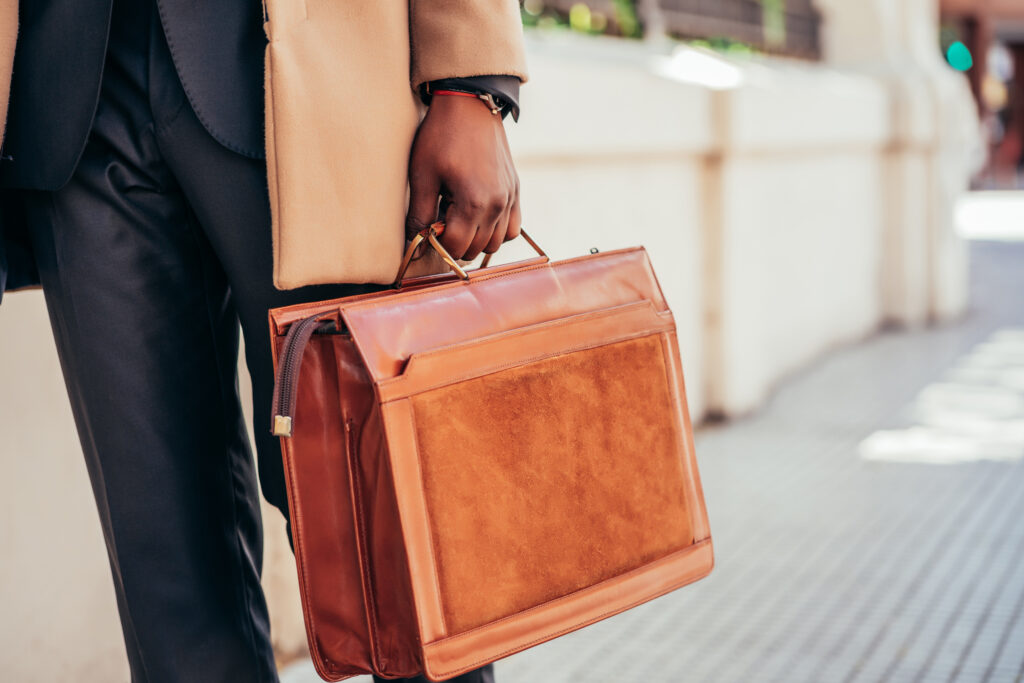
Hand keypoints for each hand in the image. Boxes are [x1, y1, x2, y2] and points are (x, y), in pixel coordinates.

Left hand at [406, 93, 521, 260]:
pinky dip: (496, 231)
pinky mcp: (515, 191)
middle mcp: (498, 205)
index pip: (455, 247)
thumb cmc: (441, 137)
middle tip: (438, 219)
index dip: (436, 244)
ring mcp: (510, 198)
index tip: (425, 229)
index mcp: (474, 203)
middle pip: (475, 249)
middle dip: (454, 243)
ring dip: (474, 240)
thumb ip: (419, 215)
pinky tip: (478, 217)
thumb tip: (412, 246)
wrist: (470, 104)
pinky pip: (512, 228)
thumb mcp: (423, 176)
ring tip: (457, 217)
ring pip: (495, 244)